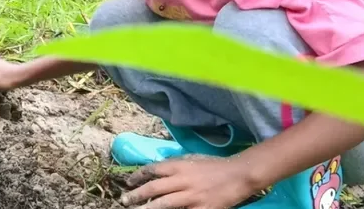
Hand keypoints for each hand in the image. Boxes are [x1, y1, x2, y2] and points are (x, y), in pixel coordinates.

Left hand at [121, 156, 254, 208]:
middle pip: (154, 187)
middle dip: (137, 195)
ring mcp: (193, 196)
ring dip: (149, 208)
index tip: (128, 182)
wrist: (238, 174)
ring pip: (165, 204)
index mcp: (179, 166)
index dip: (138, 176)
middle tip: (124, 201)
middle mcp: (183, 180)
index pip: (153, 169)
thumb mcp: (191, 160)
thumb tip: (155, 172)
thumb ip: (174, 167)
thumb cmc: (214, 166)